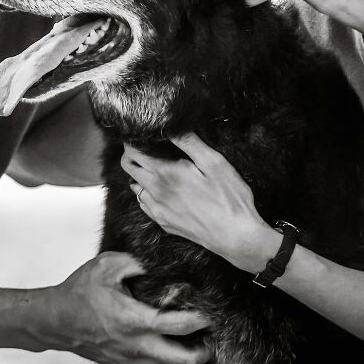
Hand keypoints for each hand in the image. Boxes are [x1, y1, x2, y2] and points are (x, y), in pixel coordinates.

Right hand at [44, 251, 210, 363]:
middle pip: (182, 361)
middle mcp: (135, 345)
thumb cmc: (81, 290)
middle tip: (211, 334)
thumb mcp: (107, 265)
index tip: (208, 312)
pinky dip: (172, 361)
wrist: (56, 321)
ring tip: (200, 341)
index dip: (198, 321)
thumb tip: (160, 265)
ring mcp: (130, 359)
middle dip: (202, 350)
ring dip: (190, 359)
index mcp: (132, 319)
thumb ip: (136, 263)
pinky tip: (177, 345)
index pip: (176, 326)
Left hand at [122, 133, 275, 270]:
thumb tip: (170, 126)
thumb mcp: (213, 162)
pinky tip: (162, 189)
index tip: (141, 135)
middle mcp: (155, 193)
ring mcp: (158, 211)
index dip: (133, 141)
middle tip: (145, 147)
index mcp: (165, 174)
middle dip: (131, 155)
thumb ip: (188, 142)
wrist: (235, 236)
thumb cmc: (228, 197)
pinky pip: (145, 204)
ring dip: (140, 174)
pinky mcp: (164, 224)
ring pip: (135, 187)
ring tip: (155, 167)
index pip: (133, 153)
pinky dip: (147, 193)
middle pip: (128, 168)